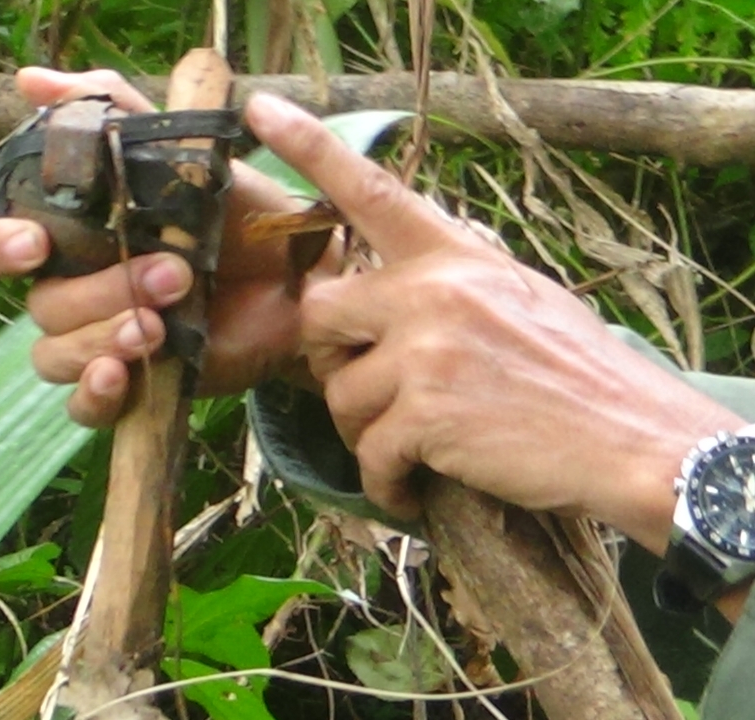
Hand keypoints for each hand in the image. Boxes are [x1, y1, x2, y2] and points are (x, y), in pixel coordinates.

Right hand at [0, 68, 325, 425]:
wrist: (299, 274)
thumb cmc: (234, 210)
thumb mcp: (178, 148)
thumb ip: (111, 112)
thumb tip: (31, 80)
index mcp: (67, 235)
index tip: (35, 243)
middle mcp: (70, 289)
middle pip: (38, 305)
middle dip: (93, 292)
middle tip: (166, 275)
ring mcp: (97, 341)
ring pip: (54, 355)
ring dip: (101, 337)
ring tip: (159, 324)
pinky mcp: (131, 386)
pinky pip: (83, 407)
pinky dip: (94, 395)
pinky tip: (123, 375)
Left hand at [244, 93, 744, 554]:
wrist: (632, 438)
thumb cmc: (577, 372)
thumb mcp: (519, 294)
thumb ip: (452, 278)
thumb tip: (397, 277)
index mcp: (455, 255)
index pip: (373, 191)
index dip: (310, 148)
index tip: (259, 111)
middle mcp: (433, 290)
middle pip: (319, 314)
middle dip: (327, 360)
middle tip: (362, 389)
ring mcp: (427, 350)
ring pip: (339, 395)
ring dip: (364, 433)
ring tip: (409, 450)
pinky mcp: (427, 414)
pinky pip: (369, 455)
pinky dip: (385, 484)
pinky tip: (411, 490)